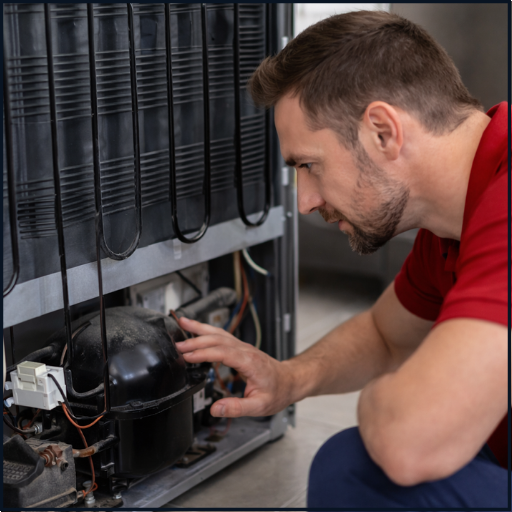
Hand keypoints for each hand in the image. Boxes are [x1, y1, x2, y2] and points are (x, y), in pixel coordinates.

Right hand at [176, 317, 293, 417]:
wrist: (290, 381)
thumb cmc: (278, 392)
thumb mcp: (260, 406)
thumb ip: (238, 408)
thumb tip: (216, 410)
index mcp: (250, 362)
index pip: (223, 352)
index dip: (204, 352)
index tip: (187, 356)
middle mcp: (245, 350)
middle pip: (218, 339)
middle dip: (196, 340)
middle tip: (176, 346)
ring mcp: (242, 347)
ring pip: (219, 332)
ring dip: (199, 328)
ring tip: (181, 323)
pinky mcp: (240, 347)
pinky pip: (221, 335)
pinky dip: (206, 330)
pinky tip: (196, 328)